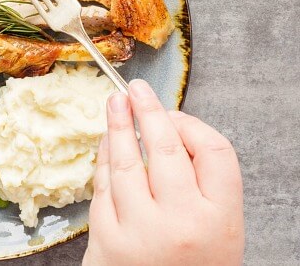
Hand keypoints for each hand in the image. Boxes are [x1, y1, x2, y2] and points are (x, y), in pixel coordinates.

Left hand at [82, 80, 243, 265]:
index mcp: (222, 219)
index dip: (192, 125)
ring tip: (115, 102)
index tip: (175, 114)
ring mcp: (141, 230)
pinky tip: (106, 141)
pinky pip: (103, 185)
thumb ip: (202, 186)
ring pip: (128, 161)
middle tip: (138, 88)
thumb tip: (170, 129)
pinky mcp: (107, 238)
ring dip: (120, 126)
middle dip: (150, 111)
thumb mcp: (219, 231)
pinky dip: (104, 157)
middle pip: (167, 148)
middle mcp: (183, 222)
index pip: (215, 151)